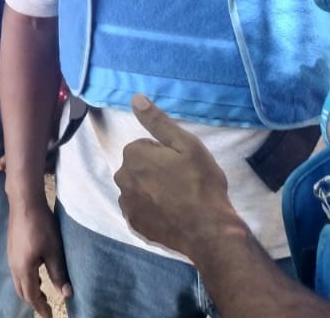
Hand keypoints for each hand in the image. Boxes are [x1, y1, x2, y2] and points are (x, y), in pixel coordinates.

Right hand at [6, 197, 70, 317]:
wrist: (24, 202)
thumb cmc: (41, 225)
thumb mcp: (54, 251)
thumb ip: (59, 274)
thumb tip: (67, 294)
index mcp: (24, 269)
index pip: (32, 296)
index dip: (41, 308)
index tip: (50, 316)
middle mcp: (14, 266)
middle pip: (22, 291)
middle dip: (34, 301)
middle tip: (47, 307)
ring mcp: (10, 256)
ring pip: (18, 281)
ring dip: (30, 290)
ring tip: (43, 292)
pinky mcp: (11, 248)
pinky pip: (17, 272)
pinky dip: (26, 280)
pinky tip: (36, 273)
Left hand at [115, 94, 242, 258]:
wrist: (208, 231)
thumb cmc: (200, 183)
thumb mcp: (186, 145)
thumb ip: (158, 121)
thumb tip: (135, 98)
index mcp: (133, 156)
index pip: (144, 146)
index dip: (164, 154)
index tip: (181, 165)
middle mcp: (122, 179)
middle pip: (137, 167)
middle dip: (154, 171)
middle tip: (180, 181)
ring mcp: (126, 204)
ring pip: (137, 188)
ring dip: (150, 190)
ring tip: (177, 199)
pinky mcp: (133, 225)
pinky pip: (138, 209)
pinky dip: (150, 209)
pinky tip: (170, 214)